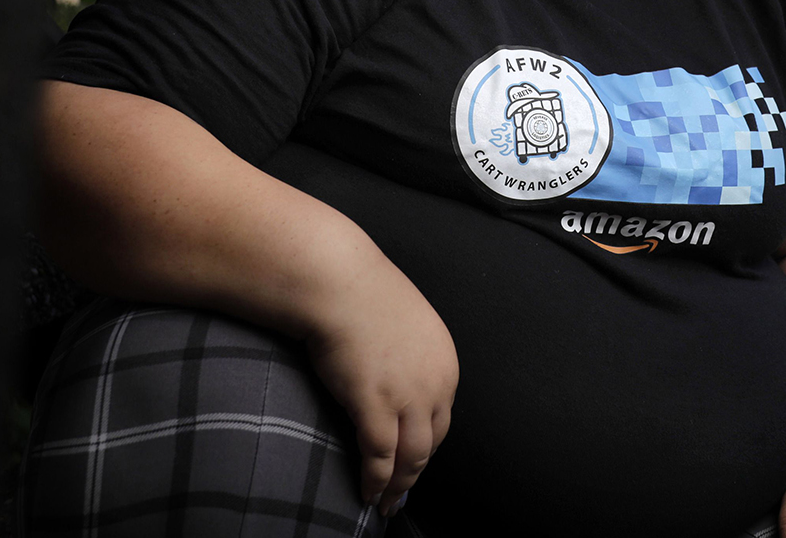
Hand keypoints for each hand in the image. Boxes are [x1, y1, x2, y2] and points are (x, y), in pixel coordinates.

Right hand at [302, 254, 459, 509]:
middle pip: (432, 442)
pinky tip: (367, 493)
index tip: (413, 462)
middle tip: (402, 494)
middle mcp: (436, 382)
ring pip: (412, 457)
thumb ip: (408, 354)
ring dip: (399, 486)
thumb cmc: (362, 294)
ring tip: (385, 503)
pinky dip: (376, 480)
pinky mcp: (375, 404)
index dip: (426, 445)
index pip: (442, 417)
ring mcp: (408, 395)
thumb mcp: (405, 324)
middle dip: (416, 472)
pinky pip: (380, 456)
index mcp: (445, 362)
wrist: (340, 281)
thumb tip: (394, 375)